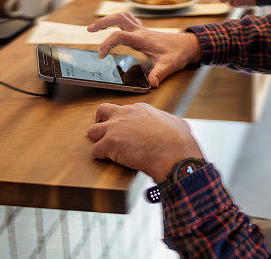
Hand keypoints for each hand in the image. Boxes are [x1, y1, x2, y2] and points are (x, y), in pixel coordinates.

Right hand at [87, 12, 201, 86]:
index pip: (120, 36)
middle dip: (102, 22)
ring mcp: (143, 29)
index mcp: (142, 39)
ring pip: (123, 16)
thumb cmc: (179, 54)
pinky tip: (115, 28)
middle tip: (89, 30)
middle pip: (118, 18)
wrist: (189, 44)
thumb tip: (153, 84)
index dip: (107, 44)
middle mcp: (141, 31)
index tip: (101, 56)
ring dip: (109, 19)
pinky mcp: (145, 31)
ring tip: (95, 27)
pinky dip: (119, 21)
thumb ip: (159, 73)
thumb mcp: (170, 65)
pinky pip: (129, 21)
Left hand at [87, 102, 203, 182]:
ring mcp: (115, 128)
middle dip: (101, 122)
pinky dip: (101, 157)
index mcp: (140, 109)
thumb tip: (172, 125)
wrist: (174, 154)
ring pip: (92, 131)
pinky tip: (110, 161)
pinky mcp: (109, 143)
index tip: (126, 130)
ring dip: (98, 141)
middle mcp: (125, 114)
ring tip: (106, 150)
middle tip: (106, 133)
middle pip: (102, 111)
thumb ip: (167, 121)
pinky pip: (95, 151)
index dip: (123, 122)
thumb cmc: (178, 141)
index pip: (123, 110)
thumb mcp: (175, 122)